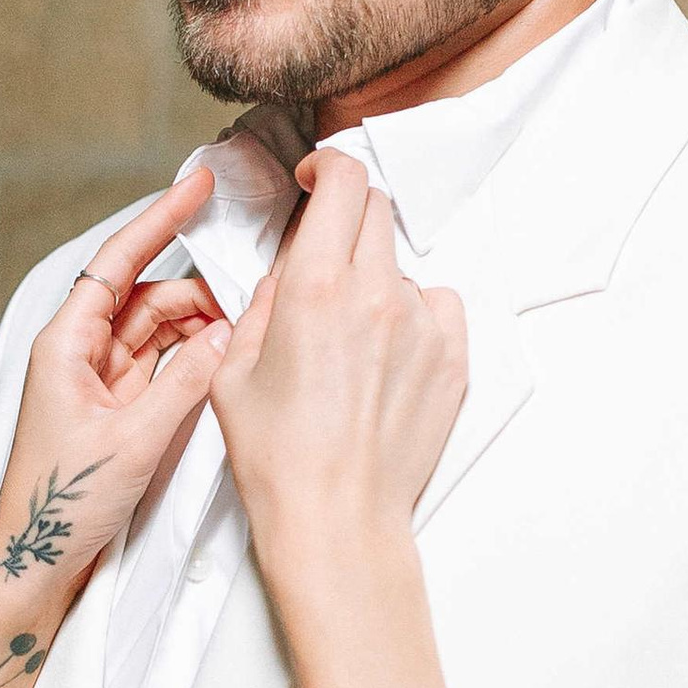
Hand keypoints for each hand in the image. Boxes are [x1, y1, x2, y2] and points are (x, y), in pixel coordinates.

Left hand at [0, 176, 229, 598]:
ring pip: (158, 331)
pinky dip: (192, 360)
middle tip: (250, 296)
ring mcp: (99, 383)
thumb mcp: (133, 442)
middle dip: (198, 291)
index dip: (158, 219)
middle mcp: (79, 355)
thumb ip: (185, 384)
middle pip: (146, 295)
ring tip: (243, 337)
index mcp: (65, 346)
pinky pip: (161, 366)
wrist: (36, 565)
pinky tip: (223, 362)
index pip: (117, 263)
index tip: (197, 184)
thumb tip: (228, 335)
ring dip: (200, 328)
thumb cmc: (63, 506)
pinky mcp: (115, 411)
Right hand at [211, 151, 465, 597]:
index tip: (315, 181)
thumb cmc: (278, 457)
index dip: (328, 168)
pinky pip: (437, 307)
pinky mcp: (453, 360)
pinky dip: (412, 317)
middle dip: (346, 222)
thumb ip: (263, 304)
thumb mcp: (235, 371)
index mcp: (317, 287)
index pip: (344, 182)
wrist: (336, 519)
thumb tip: (286, 275)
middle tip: (323, 263)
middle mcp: (378, 296)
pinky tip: (385, 360)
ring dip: (374, 282)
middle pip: (375, 212)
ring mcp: (424, 327)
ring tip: (348, 344)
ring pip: (400, 268)